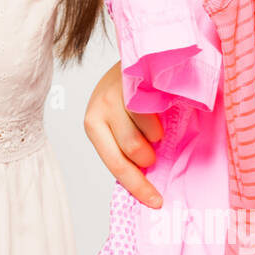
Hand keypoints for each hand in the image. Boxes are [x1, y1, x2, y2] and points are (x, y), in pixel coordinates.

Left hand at [83, 60, 163, 207]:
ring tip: (154, 122)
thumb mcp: (120, 122)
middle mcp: (98, 108)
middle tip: (154, 145)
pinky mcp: (131, 81)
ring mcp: (114, 93)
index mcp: (93, 124)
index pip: (115, 164)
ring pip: (143, 136)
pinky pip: (151, 114)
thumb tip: (143, 183)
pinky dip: (160, 118)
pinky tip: (159, 107)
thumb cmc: (133, 94)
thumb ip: (125, 148)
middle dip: (148, 156)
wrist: (140, 52)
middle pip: (131, 153)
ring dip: (156, 136)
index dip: (138, 186)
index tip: (156, 202)